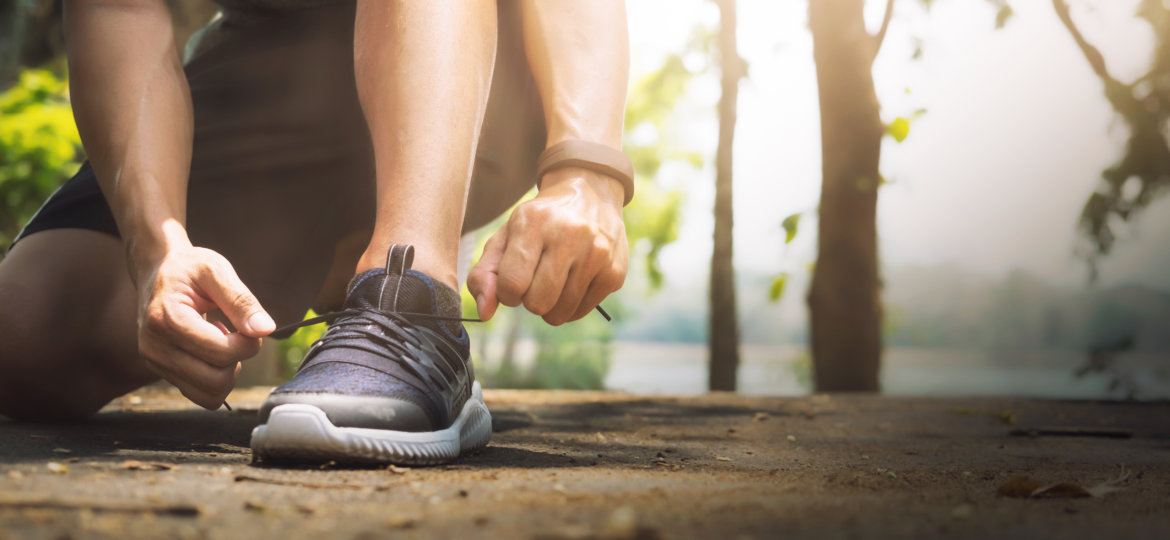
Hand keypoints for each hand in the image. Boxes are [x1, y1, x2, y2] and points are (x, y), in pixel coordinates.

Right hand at [134, 242, 273, 408]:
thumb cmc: (189, 268)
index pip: (221, 353)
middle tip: (237, 334)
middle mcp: (155, 347)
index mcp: (167, 319)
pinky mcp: (162, 372)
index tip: (249, 325)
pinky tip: (211, 352)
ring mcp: (155, 363)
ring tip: (221, 342)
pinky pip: (199, 395)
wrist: (157, 271)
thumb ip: (241, 301)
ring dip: (227, 373)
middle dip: (238, 360)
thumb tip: (265, 330)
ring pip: (208, 395)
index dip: (248, 343)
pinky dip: (214, 379)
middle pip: (215, 380)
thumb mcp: (217, 270)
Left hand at [468, 167, 627, 324]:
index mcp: (534, 223)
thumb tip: (485, 313)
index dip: (506, 292)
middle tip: (535, 280)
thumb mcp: (505, 237)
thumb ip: (484, 274)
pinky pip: (580, 312)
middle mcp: (570, 235)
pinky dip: (570, 306)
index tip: (512, 282)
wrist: (589, 196)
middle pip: (537, 303)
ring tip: (554, 280)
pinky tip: (572, 281)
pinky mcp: (614, 272)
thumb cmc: (538, 224)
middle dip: (529, 300)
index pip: (512, 283)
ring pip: (560, 313)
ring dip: (550, 305)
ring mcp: (597, 254)